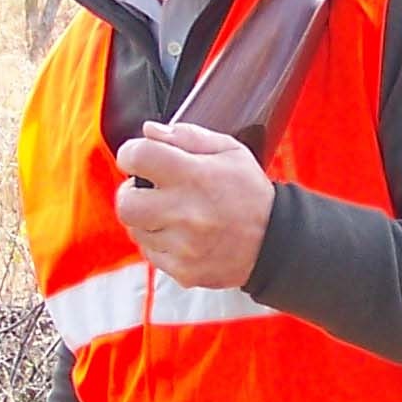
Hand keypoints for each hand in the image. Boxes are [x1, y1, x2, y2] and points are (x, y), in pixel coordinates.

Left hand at [113, 119, 274, 288]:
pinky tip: (179, 234)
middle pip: (126, 203)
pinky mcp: (183, 270)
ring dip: (145, 219)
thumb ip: (187, 136)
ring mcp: (183, 245)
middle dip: (131, 193)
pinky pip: (151, 254)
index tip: (137, 158)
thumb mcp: (229, 151)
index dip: (131, 153)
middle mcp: (185, 212)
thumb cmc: (250, 193)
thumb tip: (150, 131)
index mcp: (194, 176)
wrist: (275, 242)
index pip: (137, 156)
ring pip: (136, 231)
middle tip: (146, 190)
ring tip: (169, 213)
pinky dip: (159, 243)